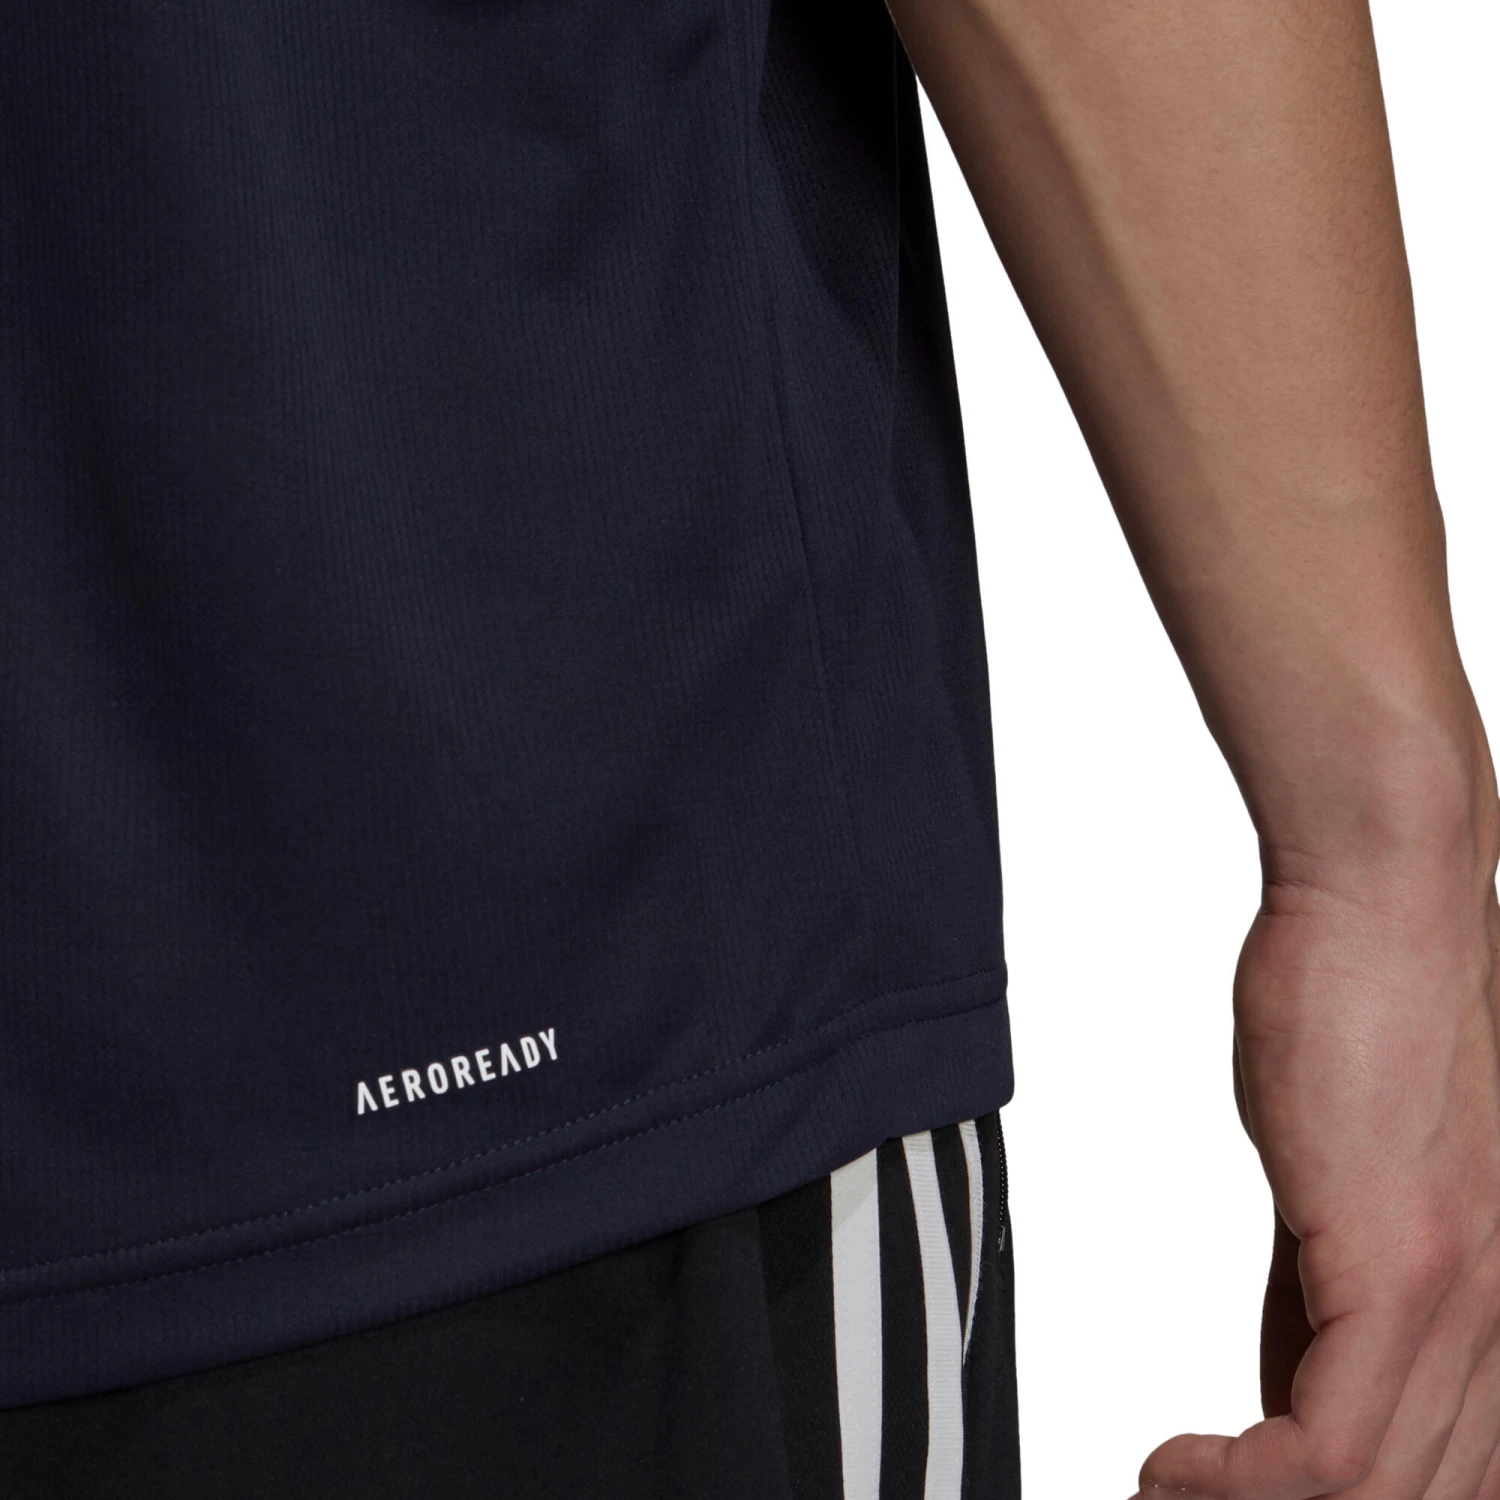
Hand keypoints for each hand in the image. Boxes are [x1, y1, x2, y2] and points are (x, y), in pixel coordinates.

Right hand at [1135, 838, 1499, 1499]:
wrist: (1385, 905)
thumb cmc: (1364, 1015)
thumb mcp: (1344, 1190)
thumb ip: (1320, 1304)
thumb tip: (1281, 1396)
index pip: (1452, 1476)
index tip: (1226, 1492)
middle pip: (1427, 1499)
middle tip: (1189, 1498)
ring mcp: (1473, 1300)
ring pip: (1385, 1496)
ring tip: (1167, 1490)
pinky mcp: (1406, 1267)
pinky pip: (1334, 1453)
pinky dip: (1239, 1485)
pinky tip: (1173, 1467)